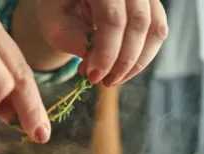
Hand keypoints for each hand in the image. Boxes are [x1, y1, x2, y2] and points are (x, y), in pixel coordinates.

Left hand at [37, 0, 168, 85]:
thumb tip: (101, 70)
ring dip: (136, 63)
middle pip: (138, 24)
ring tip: (112, 79)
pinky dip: (143, 56)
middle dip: (122, 62)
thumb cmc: (61, 11)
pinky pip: (158, 32)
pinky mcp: (152, 4)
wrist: (70, 0)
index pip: (112, 19)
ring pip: (155, 29)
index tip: (93, 77)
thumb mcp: (58, 27)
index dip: (106, 54)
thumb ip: (79, 44)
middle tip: (104, 82)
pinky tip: (121, 69)